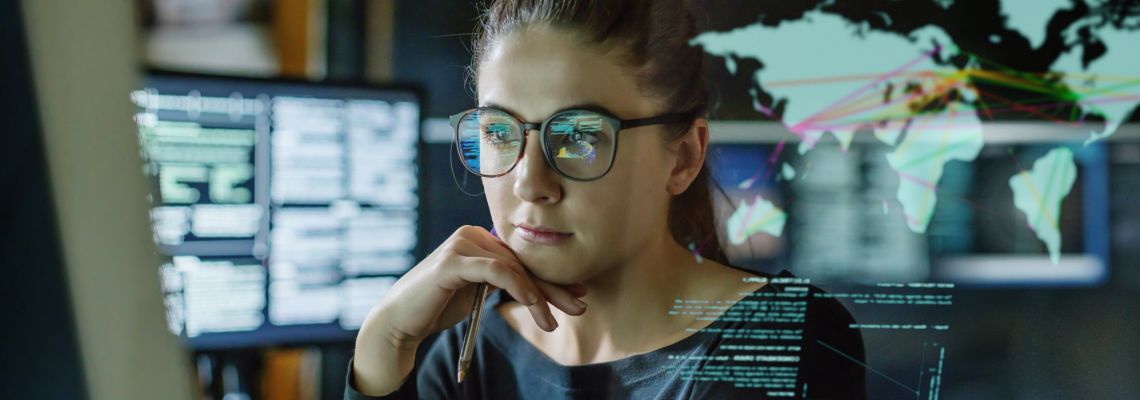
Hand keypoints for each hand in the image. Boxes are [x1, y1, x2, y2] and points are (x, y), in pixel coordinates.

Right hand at [351, 225, 586, 394]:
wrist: (400, 322)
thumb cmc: (438, 308)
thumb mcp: (479, 293)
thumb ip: (503, 282)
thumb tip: (542, 288)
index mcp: (478, 239)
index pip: (522, 259)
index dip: (551, 278)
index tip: (578, 294)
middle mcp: (471, 235)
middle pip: (522, 262)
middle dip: (553, 287)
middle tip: (580, 306)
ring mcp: (461, 244)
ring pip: (513, 268)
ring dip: (538, 297)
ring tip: (552, 323)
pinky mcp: (453, 261)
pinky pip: (497, 272)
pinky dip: (519, 289)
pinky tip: (534, 307)